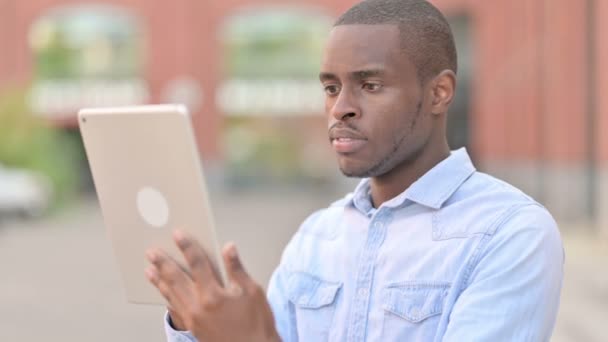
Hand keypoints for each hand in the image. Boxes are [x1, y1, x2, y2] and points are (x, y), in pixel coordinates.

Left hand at [145, 230, 279, 341]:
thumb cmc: (256, 324)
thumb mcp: (252, 292)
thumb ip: (237, 269)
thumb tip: (229, 249)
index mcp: (214, 296)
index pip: (197, 264)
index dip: (187, 247)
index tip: (178, 235)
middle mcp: (198, 307)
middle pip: (176, 279)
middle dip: (163, 263)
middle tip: (152, 251)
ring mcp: (193, 319)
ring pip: (171, 295)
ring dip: (159, 280)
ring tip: (149, 269)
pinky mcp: (192, 328)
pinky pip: (174, 309)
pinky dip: (166, 297)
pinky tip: (163, 292)